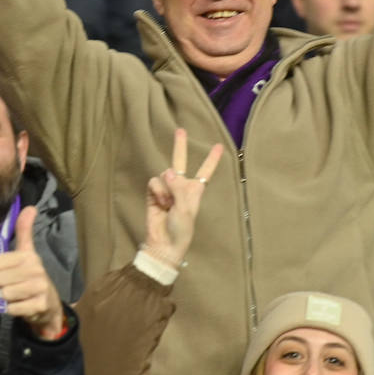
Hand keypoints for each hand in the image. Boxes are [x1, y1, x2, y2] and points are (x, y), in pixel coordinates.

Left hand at [0, 206, 65, 338]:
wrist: (49, 306)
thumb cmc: (32, 277)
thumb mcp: (27, 253)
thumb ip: (24, 230)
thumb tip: (30, 206)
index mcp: (29, 255)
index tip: (7, 271)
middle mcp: (36, 269)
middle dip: (1, 286)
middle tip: (12, 286)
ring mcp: (40, 288)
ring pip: (4, 294)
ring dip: (7, 299)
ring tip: (17, 296)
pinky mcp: (40, 305)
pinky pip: (12, 308)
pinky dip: (13, 310)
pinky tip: (22, 306)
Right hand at [143, 128, 223, 270]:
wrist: (163, 244)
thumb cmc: (181, 229)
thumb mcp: (186, 208)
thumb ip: (178, 187)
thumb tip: (167, 171)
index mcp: (195, 191)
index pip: (205, 172)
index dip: (212, 159)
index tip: (219, 146)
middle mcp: (181, 187)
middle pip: (180, 162)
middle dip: (180, 146)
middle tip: (180, 130)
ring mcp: (167, 190)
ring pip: (164, 175)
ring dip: (165, 188)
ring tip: (167, 204)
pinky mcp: (153, 194)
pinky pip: (154, 183)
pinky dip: (157, 192)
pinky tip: (159, 203)